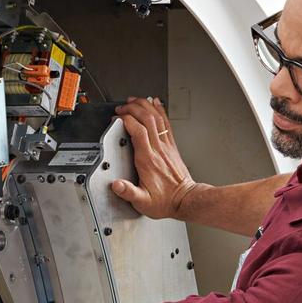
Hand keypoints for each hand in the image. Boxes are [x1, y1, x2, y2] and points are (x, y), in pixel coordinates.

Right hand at [112, 96, 198, 219]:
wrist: (185, 200)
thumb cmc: (165, 201)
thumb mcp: (143, 202)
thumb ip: (129, 192)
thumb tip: (116, 185)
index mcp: (148, 160)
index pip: (138, 131)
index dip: (127, 120)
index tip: (117, 118)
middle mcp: (158, 150)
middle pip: (147, 119)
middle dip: (133, 108)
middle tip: (122, 107)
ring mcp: (166, 146)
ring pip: (157, 118)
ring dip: (145, 106)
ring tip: (134, 100)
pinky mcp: (171, 146)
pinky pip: (166, 123)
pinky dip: (160, 110)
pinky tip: (155, 103)